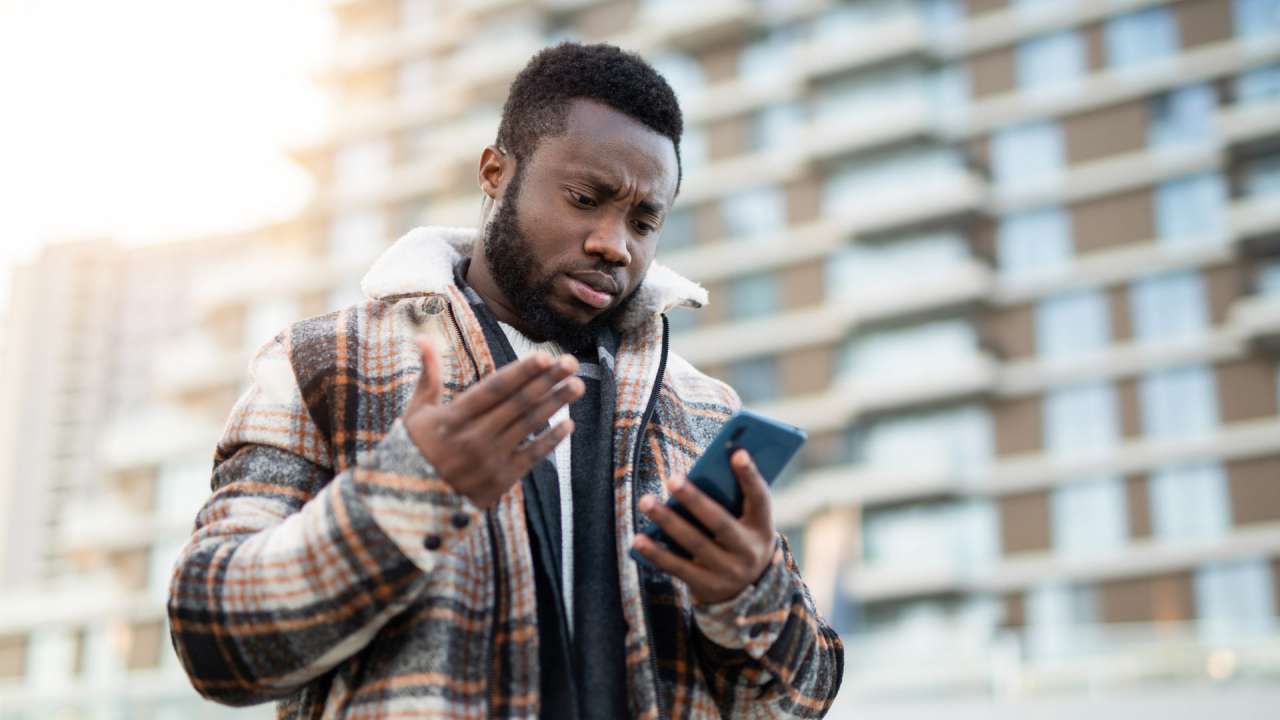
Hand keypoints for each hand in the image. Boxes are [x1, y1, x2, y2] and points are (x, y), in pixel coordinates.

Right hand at [403, 336, 583, 507]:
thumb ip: (428, 374)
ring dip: (556, 403)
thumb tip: (424, 336)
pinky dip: (551, 440)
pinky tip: (569, 423)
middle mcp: (474, 437)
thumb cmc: (416, 448)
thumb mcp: (417, 412)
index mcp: (454, 417)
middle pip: (518, 403)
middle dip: (547, 381)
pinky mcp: (501, 479)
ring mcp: (490, 459)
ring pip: (529, 425)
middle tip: (571, 362)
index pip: (494, 389)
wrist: (414, 501)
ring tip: (577, 385)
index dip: (521, 372)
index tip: (544, 357)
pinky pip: (532, 456)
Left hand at [630, 449, 775, 603]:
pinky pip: (677, 567)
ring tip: (646, 501)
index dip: (750, 476)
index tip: (737, 452)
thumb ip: (731, 500)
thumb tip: (695, 475)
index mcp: (762, 528)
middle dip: (695, 500)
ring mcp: (727, 572)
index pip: (760, 499)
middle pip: (719, 522)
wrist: (745, 591)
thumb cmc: (738, 540)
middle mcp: (748, 551)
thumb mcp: (747, 523)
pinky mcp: (706, 586)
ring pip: (694, 543)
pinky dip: (656, 553)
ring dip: (668, 521)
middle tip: (672, 479)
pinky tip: (638, 539)